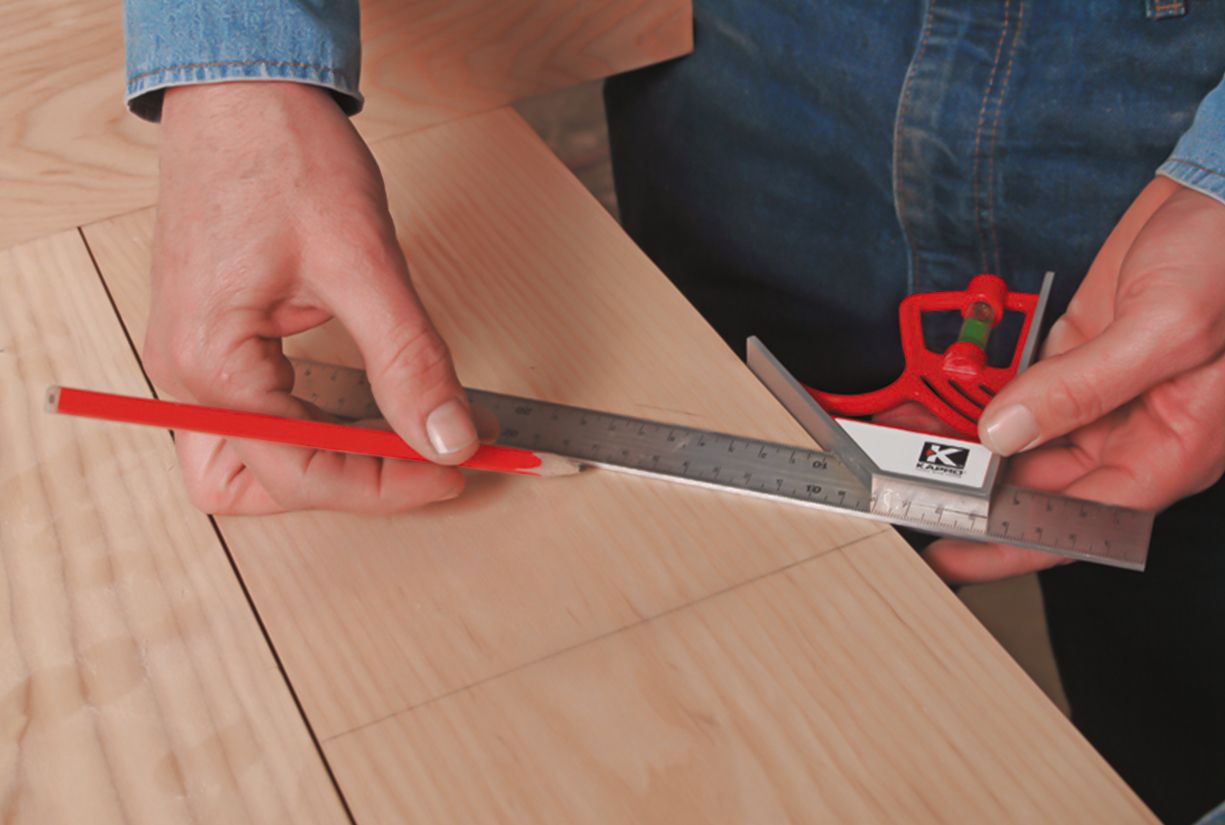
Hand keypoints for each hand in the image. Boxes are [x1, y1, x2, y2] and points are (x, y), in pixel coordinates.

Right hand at [144, 82, 478, 513]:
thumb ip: (408, 362)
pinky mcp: (212, 342)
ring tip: (399, 445)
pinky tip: (366, 414)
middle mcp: (186, 374)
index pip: (302, 471)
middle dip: (348, 487)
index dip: (388, 485)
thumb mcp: (362, 263)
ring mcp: (193, 360)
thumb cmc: (281, 154)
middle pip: (261, 486)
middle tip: (427, 463)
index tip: (456, 470)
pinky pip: (256, 419)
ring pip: (247, 464)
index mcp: (212, 363)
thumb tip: (446, 438)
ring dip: (322, 468)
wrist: (242, 89)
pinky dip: (312, 431)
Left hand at [925, 177, 1224, 582]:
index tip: (957, 553)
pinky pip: (1022, 394)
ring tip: (909, 457)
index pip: (1087, 518)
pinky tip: (939, 409)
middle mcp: (1138, 428)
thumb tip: (1010, 432)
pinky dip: (980, 402)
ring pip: (1027, 442)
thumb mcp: (1167, 324)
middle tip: (913, 498)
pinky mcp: (1080, 355)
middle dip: (980, 495)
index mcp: (1176, 443)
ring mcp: (1105, 393)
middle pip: (1048, 487)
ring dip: (972, 451)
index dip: (1018, 541)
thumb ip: (1086, 385)